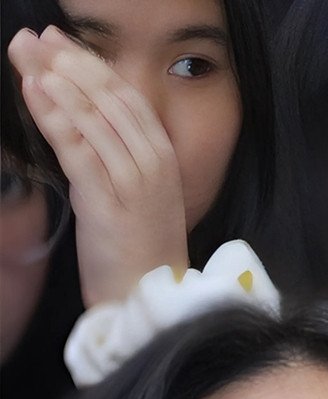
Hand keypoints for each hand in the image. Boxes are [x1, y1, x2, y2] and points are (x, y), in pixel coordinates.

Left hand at [8, 25, 189, 306]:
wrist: (149, 297)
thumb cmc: (139, 251)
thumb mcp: (134, 196)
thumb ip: (116, 158)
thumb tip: (84, 125)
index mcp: (164, 157)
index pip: (127, 98)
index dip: (92, 65)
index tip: (61, 42)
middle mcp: (154, 162)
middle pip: (110, 97)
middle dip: (71, 62)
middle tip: (37, 37)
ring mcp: (134, 180)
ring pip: (95, 116)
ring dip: (57, 79)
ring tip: (28, 53)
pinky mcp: (109, 200)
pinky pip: (79, 147)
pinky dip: (57, 115)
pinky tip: (37, 89)